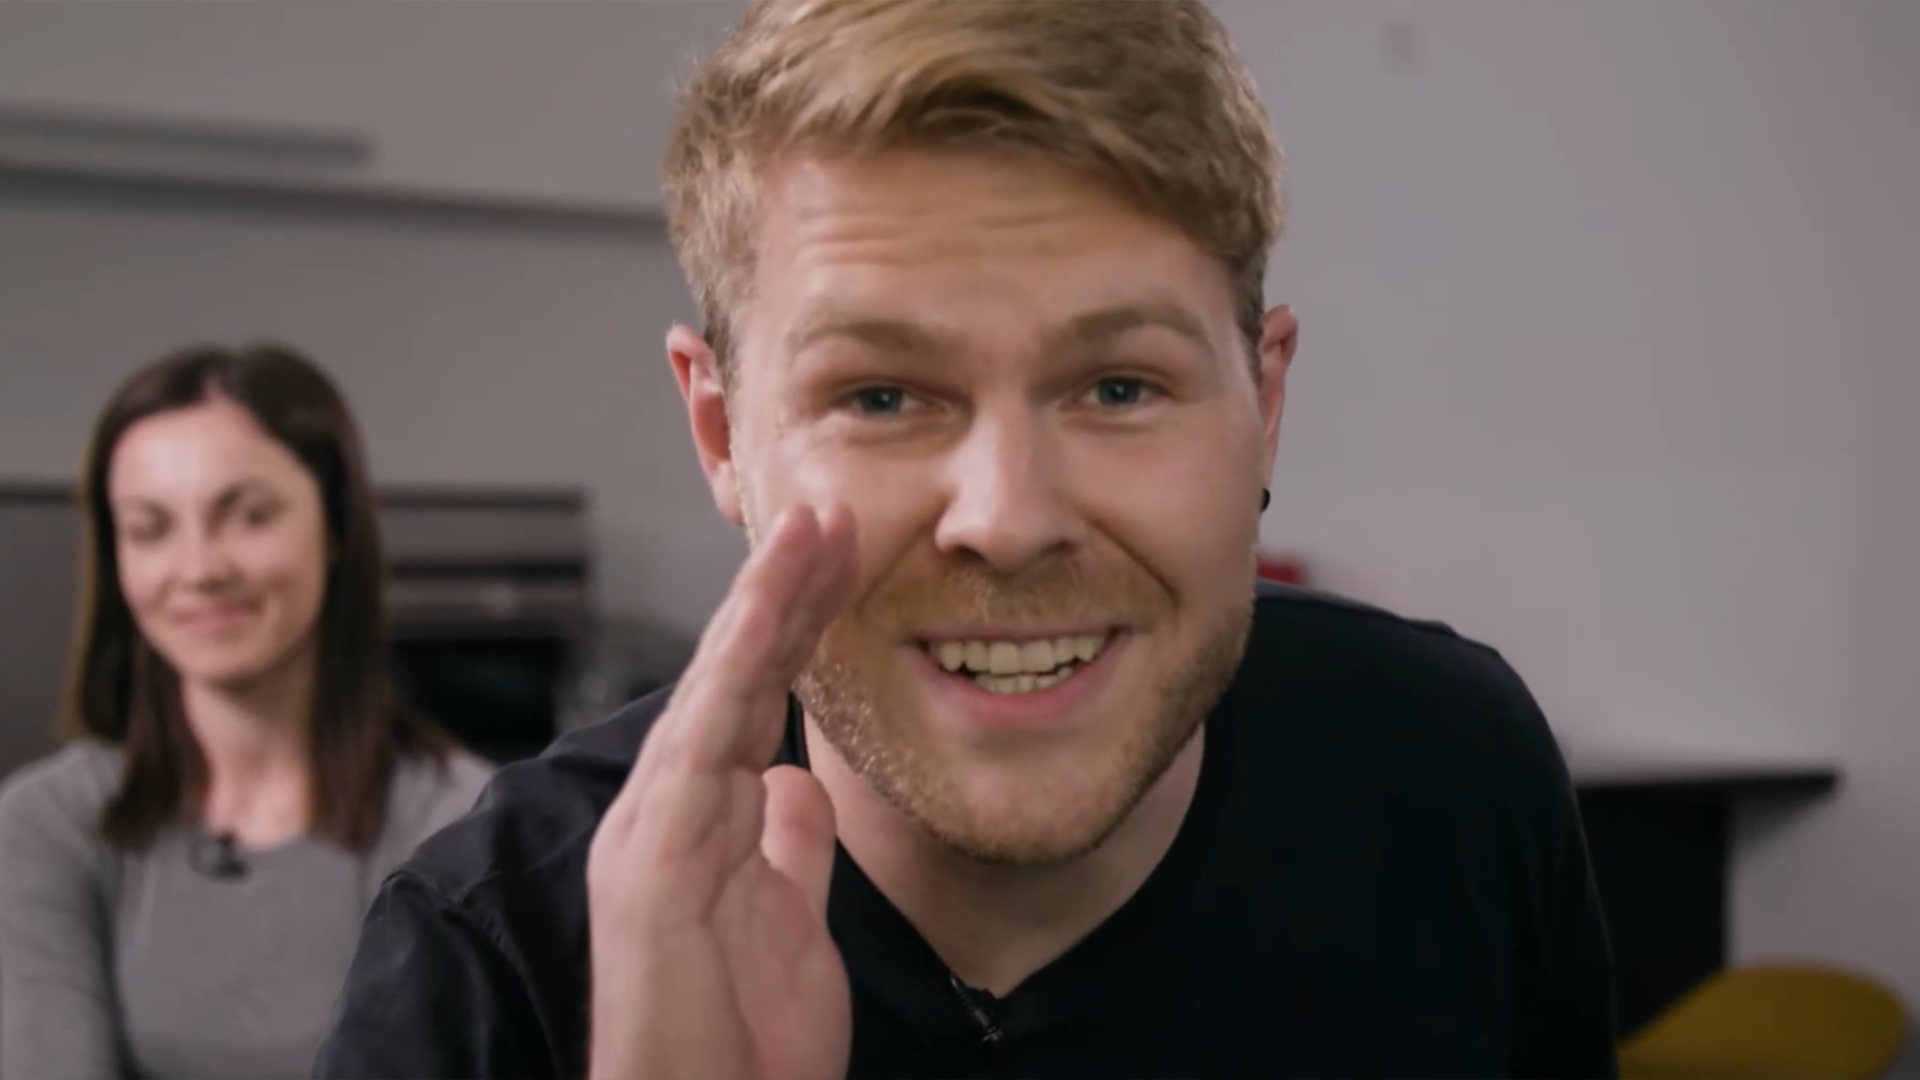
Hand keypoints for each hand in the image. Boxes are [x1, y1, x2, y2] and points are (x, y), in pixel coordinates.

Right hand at [586, 504, 857, 1079]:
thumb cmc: (739, 1045)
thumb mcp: (790, 926)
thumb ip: (789, 850)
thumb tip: (796, 781)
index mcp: (701, 824)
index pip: (754, 699)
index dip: (796, 624)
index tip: (842, 555)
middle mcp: (669, 814)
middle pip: (732, 677)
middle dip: (782, 591)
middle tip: (828, 509)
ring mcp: (654, 834)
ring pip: (712, 691)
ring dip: (762, 604)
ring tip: (808, 526)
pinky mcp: (654, 865)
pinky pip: (701, 747)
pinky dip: (732, 671)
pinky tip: (767, 611)